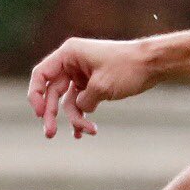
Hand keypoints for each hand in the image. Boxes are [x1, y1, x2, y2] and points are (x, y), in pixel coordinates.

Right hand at [27, 37, 153, 139]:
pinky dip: (83, 116)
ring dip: (75, 118)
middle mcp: (72, 63)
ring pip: (69, 101)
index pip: (41, 74)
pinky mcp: (93, 85)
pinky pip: (81, 103)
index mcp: (69, 54)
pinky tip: (83, 132)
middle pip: (53, 92)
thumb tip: (79, 110)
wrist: (153, 64)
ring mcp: (82, 75)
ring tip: (87, 132)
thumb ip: (84, 101)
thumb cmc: (128, 68)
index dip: (36, 95)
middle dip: (52, 114)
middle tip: (50, 134)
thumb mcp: (102, 87)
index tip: (39, 114)